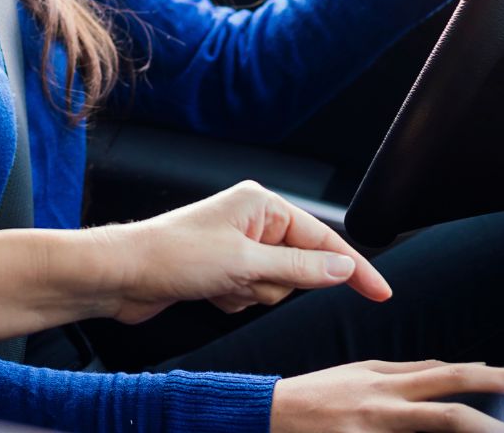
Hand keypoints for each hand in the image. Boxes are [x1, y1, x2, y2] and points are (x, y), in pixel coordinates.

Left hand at [92, 180, 390, 324]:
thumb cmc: (173, 256)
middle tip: (241, 279)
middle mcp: (252, 220)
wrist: (122, 275)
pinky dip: (236, 300)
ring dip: (252, 294)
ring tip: (219, 284)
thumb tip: (343, 269)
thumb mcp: (245, 265)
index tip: (382, 293)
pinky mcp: (223, 269)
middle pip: (300, 267)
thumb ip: (300, 270)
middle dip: (275, 284)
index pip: (324, 240)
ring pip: (276, 286)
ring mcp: (238, 245)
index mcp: (261, 204)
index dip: (355, 269)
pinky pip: (252, 295)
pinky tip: (209, 292)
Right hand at [272, 359, 503, 432]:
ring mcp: (376, 427)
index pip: (451, 374)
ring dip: (480, 431)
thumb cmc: (314, 398)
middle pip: (454, 403)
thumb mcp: (360, 375)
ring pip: (441, 424)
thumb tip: (444, 368)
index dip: (495, 377)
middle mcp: (386, 401)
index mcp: (387, 380)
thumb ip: (403, 373)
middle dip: (501, 404)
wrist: (267, 416)